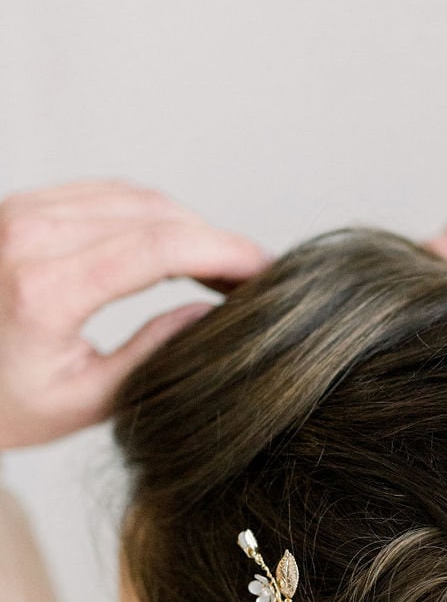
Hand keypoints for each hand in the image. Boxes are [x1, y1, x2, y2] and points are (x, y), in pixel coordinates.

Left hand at [0, 179, 270, 449]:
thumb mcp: (86, 400)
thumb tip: (211, 315)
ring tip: (223, 269)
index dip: (222, 252)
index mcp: (43, 290)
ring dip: (187, 227)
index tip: (265, 270)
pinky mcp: (21, 206)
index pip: (157, 249)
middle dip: (213, 240)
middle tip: (256, 277)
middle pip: (152, 215)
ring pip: (133, 198)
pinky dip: (152, 217)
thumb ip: (153, 355)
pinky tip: (180, 251)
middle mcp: (26, 236)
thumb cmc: (4, 405)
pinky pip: (105, 196)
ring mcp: (19, 211)